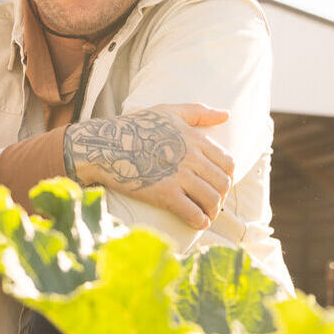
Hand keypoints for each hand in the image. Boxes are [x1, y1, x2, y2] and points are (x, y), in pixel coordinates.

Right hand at [64, 103, 233, 229]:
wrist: (105, 146)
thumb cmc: (135, 127)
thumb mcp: (169, 111)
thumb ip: (199, 112)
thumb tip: (226, 114)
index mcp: (196, 139)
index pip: (228, 163)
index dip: (226, 178)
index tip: (216, 185)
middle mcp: (192, 157)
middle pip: (223, 184)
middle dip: (221, 196)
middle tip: (210, 203)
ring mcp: (179, 177)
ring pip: (213, 200)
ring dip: (212, 211)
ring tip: (205, 214)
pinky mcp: (165, 195)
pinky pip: (194, 213)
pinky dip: (200, 222)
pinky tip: (197, 223)